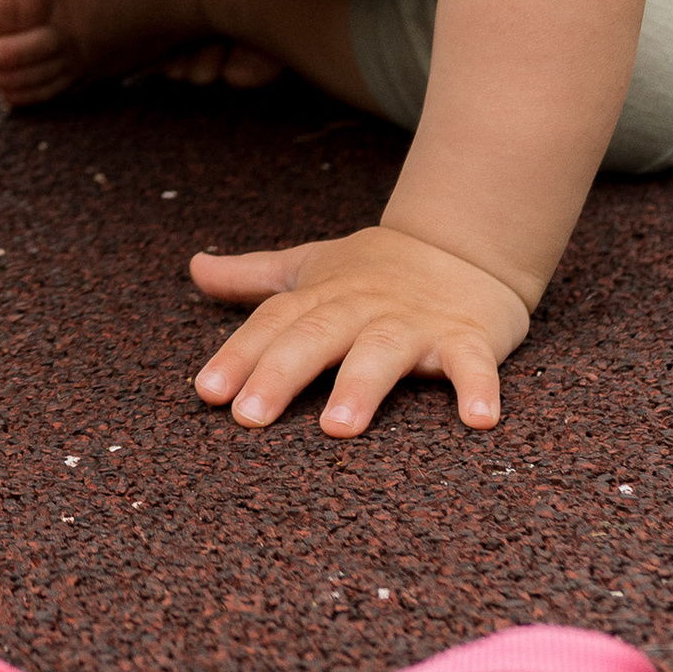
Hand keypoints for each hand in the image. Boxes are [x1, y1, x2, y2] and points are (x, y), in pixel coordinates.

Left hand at [189, 225, 529, 437]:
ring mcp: (413, 323)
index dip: (237, 355)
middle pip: (314, 338)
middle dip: (279, 375)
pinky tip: (478, 420)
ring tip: (337, 427)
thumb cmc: (375, 269)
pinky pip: (473, 363)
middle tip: (248, 417)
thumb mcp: (310, 267)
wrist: (460, 243)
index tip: (206, 391)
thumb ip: (252, 276)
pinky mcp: (468, 337)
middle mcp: (361, 308)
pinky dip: (477, 388)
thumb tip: (194, 268)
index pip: (271, 324)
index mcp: (321, 296)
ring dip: (360, 387)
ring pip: (382, 352)